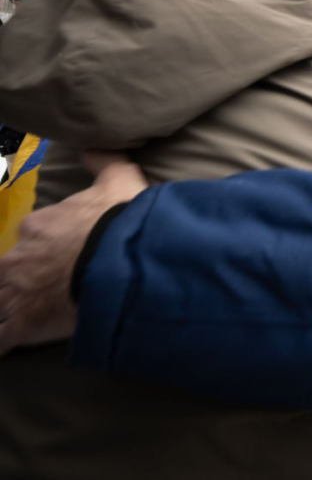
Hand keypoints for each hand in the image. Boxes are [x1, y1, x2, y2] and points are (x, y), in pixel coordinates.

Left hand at [0, 151, 147, 354]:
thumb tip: (91, 144)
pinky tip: (7, 346)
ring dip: (6, 308)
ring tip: (20, 314)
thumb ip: (105, 161)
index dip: (46, 248)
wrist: (121, 261)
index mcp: (40, 225)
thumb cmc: (119, 222)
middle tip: (42, 291)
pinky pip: (0, 339)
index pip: (33, 236)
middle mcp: (19, 257)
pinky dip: (2, 342)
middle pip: (7, 271)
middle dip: (18, 281)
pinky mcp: (21, 325)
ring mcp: (16, 293)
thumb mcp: (120, 180)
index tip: (61, 257)